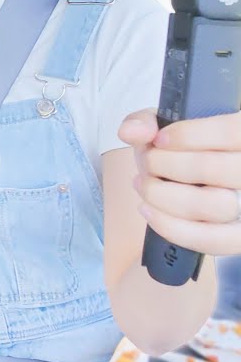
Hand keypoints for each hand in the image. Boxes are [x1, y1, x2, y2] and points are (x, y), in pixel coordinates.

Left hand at [121, 108, 240, 255]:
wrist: (185, 184)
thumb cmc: (180, 151)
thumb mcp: (163, 128)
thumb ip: (146, 121)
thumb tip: (131, 132)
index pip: (233, 131)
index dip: (190, 135)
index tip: (159, 140)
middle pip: (216, 168)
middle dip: (167, 164)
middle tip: (148, 162)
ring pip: (216, 205)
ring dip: (165, 195)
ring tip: (144, 184)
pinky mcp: (239, 238)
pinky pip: (214, 240)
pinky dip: (172, 227)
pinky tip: (147, 210)